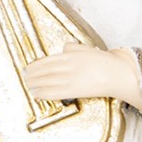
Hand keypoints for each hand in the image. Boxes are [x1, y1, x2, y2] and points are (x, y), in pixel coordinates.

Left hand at [21, 45, 136, 105]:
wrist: (117, 74)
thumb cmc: (104, 62)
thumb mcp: (87, 49)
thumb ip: (74, 47)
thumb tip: (64, 46)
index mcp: (71, 55)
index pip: (47, 60)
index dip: (35, 65)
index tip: (28, 67)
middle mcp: (68, 66)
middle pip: (45, 70)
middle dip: (32, 74)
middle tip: (24, 76)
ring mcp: (70, 79)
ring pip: (47, 81)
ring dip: (34, 84)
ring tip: (27, 85)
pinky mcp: (74, 91)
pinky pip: (54, 92)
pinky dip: (42, 93)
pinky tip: (36, 94)